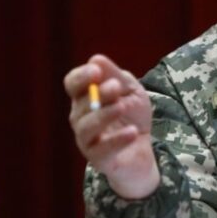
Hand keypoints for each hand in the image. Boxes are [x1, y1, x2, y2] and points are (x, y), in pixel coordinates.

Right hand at [64, 54, 159, 198]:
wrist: (144, 149)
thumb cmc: (132, 116)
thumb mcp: (131, 91)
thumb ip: (116, 76)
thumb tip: (96, 59)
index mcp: (85, 97)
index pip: (72, 84)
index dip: (81, 77)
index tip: (96, 71)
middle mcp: (80, 117)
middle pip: (80, 104)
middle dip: (99, 94)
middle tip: (116, 87)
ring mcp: (86, 139)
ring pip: (86, 127)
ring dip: (103, 114)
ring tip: (121, 106)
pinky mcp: (97, 158)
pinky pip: (101, 149)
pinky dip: (116, 140)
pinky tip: (133, 132)